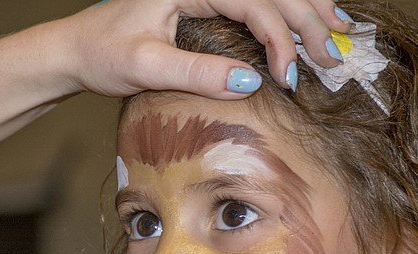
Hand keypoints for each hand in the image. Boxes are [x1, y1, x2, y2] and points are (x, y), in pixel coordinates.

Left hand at [51, 0, 350, 97]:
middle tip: (334, 57)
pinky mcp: (205, 1)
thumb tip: (250, 81)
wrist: (77, 49)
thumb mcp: (146, 67)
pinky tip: (310, 23)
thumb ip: (197, 71)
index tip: (290, 76)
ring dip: (307, 11)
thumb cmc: (104, 53)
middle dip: (308, 20)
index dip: (279, 38)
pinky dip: (286, 13)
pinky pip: (256, 2)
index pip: (253, 3)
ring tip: (340, 32)